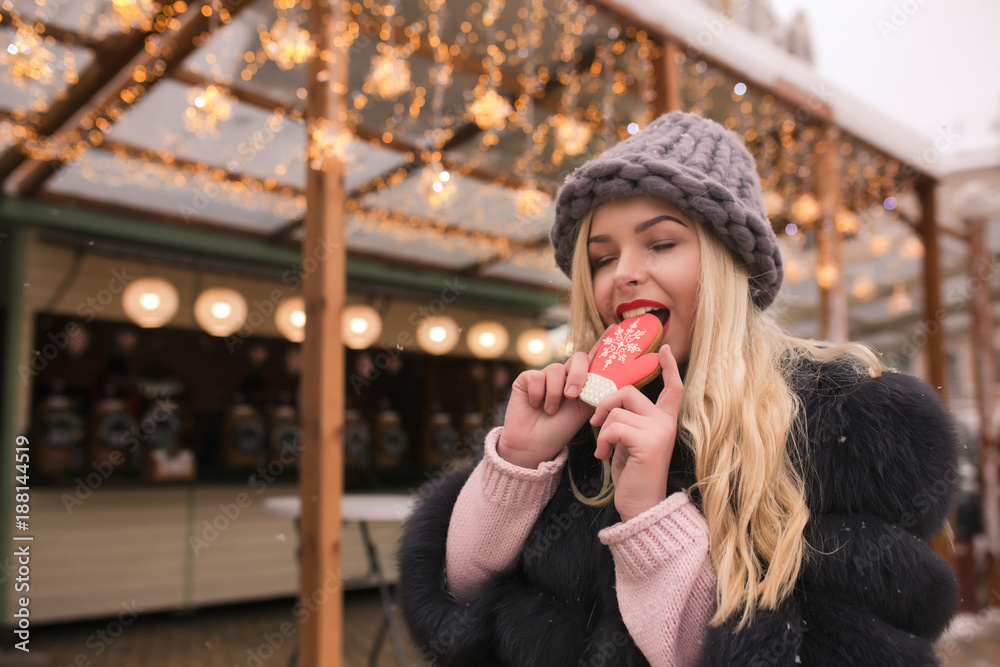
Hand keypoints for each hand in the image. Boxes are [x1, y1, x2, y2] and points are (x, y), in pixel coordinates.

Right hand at [497, 327, 613, 468]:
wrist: (534, 446)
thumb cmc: (559, 431)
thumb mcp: (584, 412)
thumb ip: (595, 392)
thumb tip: (614, 379)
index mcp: (581, 382)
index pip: (593, 358)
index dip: (603, 343)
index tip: (614, 329)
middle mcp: (564, 375)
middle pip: (577, 358)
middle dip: (577, 375)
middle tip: (572, 396)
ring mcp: (544, 375)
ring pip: (555, 370)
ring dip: (555, 394)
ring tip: (551, 411)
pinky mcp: (526, 379)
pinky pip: (536, 376)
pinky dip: (538, 394)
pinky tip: (536, 405)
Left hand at [590, 345, 683, 521]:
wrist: (641, 506)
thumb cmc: (633, 474)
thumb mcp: (630, 442)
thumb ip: (628, 420)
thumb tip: (610, 403)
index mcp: (665, 421)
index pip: (673, 388)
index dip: (669, 367)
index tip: (666, 349)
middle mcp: (666, 423)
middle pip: (628, 391)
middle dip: (605, 404)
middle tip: (596, 425)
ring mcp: (659, 431)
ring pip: (617, 411)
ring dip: (602, 430)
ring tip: (603, 450)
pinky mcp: (648, 442)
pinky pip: (614, 427)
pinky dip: (603, 441)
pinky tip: (604, 456)